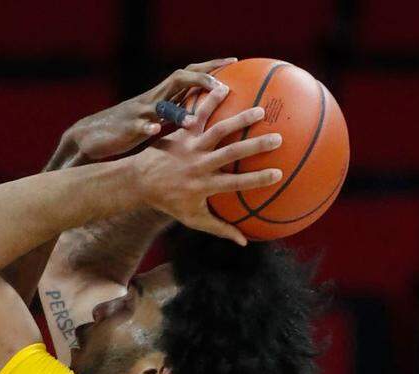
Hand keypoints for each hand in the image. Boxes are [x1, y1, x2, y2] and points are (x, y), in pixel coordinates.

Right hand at [65, 59, 236, 161]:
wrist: (94, 135)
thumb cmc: (129, 130)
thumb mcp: (156, 120)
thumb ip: (177, 115)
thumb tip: (204, 120)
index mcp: (163, 96)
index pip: (190, 74)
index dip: (211, 67)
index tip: (234, 63)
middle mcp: (154, 99)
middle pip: (180, 79)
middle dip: (201, 78)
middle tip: (222, 86)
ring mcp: (140, 112)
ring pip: (162, 104)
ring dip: (178, 111)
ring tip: (194, 120)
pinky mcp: (127, 128)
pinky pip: (138, 126)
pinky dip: (147, 127)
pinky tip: (155, 131)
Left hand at [131, 87, 282, 244]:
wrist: (140, 182)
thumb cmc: (170, 202)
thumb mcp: (193, 219)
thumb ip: (219, 229)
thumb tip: (243, 242)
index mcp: (204, 186)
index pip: (235, 184)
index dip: (257, 179)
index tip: (278, 174)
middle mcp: (199, 166)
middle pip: (231, 154)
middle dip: (255, 145)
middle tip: (278, 138)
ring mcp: (191, 147)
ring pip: (218, 131)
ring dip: (239, 119)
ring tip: (260, 110)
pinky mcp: (183, 133)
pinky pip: (199, 114)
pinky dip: (211, 100)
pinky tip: (226, 86)